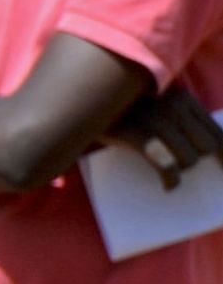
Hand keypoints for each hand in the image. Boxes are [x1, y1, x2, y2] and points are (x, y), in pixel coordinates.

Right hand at [107, 81, 222, 187]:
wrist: (74, 104)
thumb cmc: (114, 113)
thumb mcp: (150, 108)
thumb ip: (173, 120)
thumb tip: (200, 151)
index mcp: (182, 97)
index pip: (217, 130)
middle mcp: (175, 104)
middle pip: (207, 146)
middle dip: (198, 162)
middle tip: (183, 171)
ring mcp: (156, 118)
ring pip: (189, 157)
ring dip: (181, 171)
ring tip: (168, 175)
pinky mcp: (137, 133)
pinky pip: (166, 164)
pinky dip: (171, 179)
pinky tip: (169, 187)